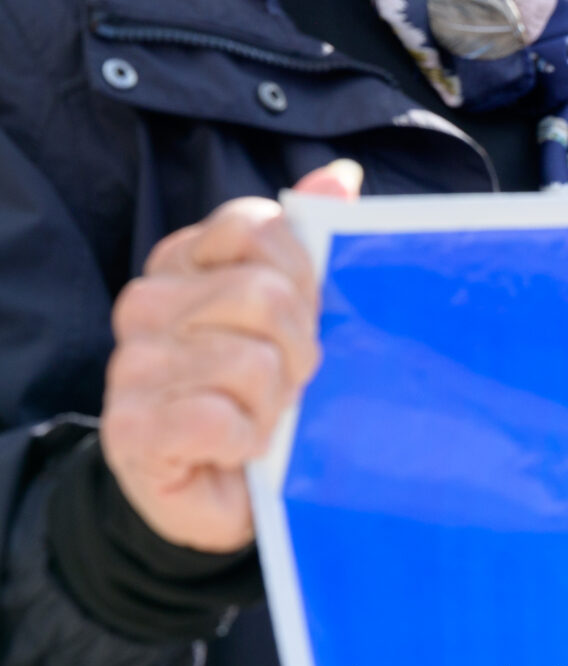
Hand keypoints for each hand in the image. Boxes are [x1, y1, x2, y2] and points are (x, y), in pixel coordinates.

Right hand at [98, 161, 360, 551]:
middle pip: (264, 296)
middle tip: (287, 382)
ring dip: (274, 403)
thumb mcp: (296, 312)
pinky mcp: (130, 430)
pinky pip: (216, 419)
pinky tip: (234, 449)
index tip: (307, 315)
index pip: (257, 227)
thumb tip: (340, 176)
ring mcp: (130, 367)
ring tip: (261, 418)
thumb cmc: (263, 389)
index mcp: (185, 261)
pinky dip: (244, 440)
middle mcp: (146, 304)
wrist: (221, 488)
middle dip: (298, 349)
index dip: (303, 275)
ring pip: (250, 362)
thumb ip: (311, 242)